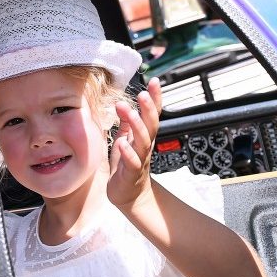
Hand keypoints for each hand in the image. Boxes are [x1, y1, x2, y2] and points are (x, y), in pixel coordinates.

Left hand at [107, 78, 162, 209]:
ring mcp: (139, 159)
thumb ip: (126, 123)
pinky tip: (121, 143)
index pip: (152, 114)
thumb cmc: (126, 166)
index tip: (154, 81)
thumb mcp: (125, 139)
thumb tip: (124, 104)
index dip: (155, 98)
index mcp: (143, 135)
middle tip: (144, 94)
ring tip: (131, 112)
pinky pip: (131, 162)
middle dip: (149, 108)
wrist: (129, 195)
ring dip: (137, 126)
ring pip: (143, 141)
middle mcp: (144, 145)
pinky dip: (128, 152)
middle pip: (151, 124)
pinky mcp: (131, 173)